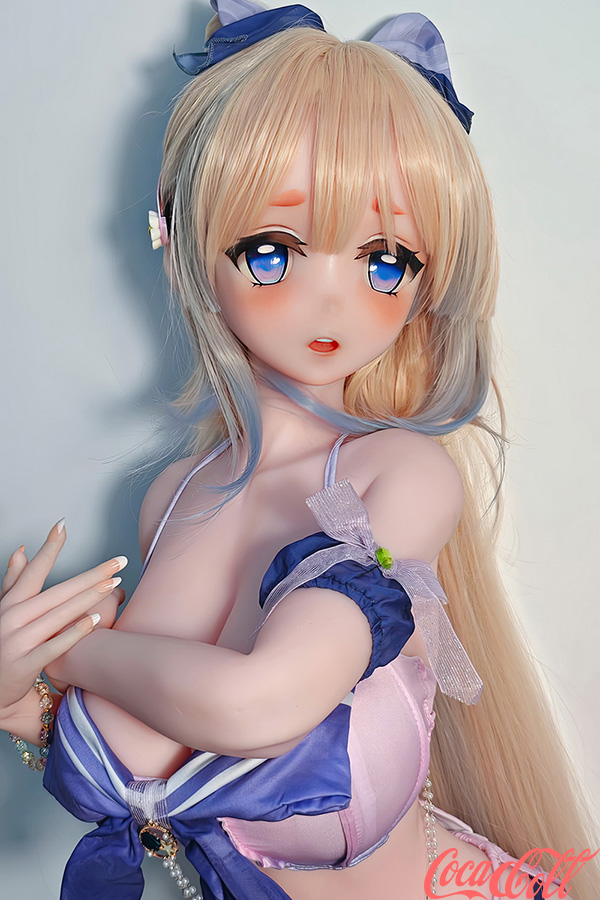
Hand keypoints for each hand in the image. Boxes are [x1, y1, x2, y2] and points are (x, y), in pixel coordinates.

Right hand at [0, 519, 127, 713]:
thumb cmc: (2, 645)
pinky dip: (75, 632)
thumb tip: (21, 550)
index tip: (63, 525)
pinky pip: (55, 645)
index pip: (32, 571)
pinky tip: (95, 620)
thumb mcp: (3, 611)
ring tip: (114, 584)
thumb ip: (13, 582)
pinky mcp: (25, 664)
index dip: (48, 548)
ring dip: (89, 597)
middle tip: (119, 562)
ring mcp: (17, 641)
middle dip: (91, 575)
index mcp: (9, 603)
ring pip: (59, 614)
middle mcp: (12, 618)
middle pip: (58, 591)